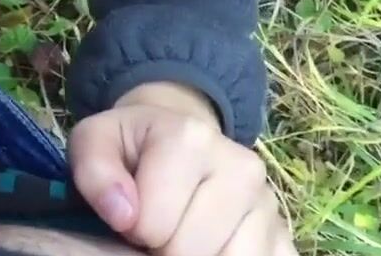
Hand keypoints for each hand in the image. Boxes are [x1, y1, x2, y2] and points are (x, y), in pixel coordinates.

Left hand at [69, 83, 295, 255]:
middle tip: (157, 226)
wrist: (180, 137)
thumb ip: (95, 172)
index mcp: (192, 139)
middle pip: (190, 250)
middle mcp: (242, 168)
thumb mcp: (96, 142)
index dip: (132, 227)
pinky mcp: (284, 235)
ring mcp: (269, 204)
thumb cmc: (132, 145)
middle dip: (162, 247)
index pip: (153, 223)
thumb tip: (123, 214)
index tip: (131, 212)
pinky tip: (213, 248)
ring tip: (182, 236)